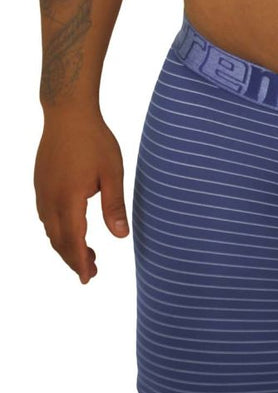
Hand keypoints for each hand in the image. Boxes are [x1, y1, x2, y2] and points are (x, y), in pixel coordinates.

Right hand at [34, 109, 126, 283]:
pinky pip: (46, 216)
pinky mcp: (40, 184)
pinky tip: (71, 228)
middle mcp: (50, 200)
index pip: (74, 241)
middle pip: (59, 241)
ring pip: (50, 230)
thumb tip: (121, 236)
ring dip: (66, 245)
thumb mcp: (112, 172)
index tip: (89, 279)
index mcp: (69, 199)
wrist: (68, 114)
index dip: (81, 263)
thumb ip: (114, 205)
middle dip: (74, 259)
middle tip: (92, 271)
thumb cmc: (94, 140)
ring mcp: (42, 192)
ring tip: (87, 253)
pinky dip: (57, 230)